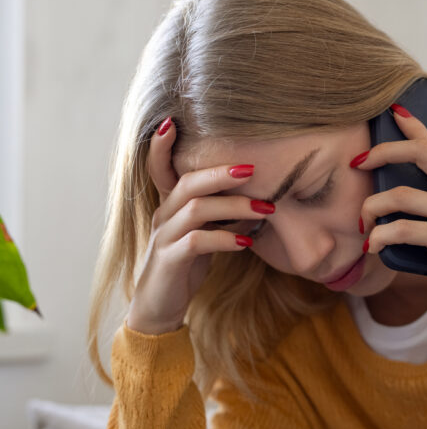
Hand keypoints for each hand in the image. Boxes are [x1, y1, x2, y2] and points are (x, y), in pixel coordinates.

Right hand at [126, 117, 273, 334]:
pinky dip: (224, 238)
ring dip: (234, 206)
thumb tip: (259, 199)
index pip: (161, 168)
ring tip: (265, 208)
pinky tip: (245, 241)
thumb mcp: (204, 235)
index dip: (162, 146)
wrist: (160, 308)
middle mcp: (163, 215)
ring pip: (196, 209)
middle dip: (222, 172)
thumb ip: (223, 215)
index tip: (174, 120)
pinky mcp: (169, 261)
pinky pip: (197, 242)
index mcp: (171, 205)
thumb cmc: (186, 266)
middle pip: (188, 183)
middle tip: (254, 169)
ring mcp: (164, 238)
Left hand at [354, 104, 426, 330]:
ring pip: (399, 194)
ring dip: (371, 207)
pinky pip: (401, 229)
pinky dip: (380, 236)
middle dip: (382, 151)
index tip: (392, 114)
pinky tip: (373, 246)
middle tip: (357, 163)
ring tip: (363, 225)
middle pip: (419, 151)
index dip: (412, 126)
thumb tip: (407, 203)